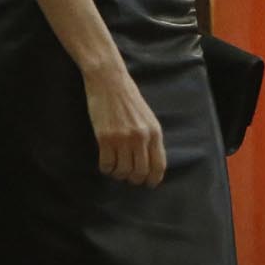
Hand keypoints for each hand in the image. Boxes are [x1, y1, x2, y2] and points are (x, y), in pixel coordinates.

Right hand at [84, 61, 165, 186]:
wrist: (109, 80)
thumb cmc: (127, 97)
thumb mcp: (146, 117)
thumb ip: (150, 137)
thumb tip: (149, 161)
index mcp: (154, 132)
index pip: (159, 165)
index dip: (153, 179)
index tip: (148, 184)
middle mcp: (141, 137)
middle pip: (140, 172)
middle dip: (133, 179)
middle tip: (127, 176)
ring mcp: (123, 138)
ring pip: (123, 171)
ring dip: (118, 174)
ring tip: (115, 168)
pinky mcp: (105, 137)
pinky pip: (107, 164)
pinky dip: (106, 168)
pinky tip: (105, 163)